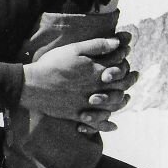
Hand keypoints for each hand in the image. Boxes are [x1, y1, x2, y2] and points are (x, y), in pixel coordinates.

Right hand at [20, 34, 138, 131]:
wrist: (32, 85)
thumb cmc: (52, 64)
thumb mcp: (74, 49)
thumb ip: (97, 45)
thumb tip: (118, 42)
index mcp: (96, 71)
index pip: (119, 65)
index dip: (125, 57)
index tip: (127, 52)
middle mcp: (96, 89)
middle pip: (121, 86)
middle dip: (130, 79)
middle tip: (136, 75)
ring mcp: (88, 103)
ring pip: (113, 105)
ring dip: (123, 101)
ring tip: (127, 97)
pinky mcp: (78, 114)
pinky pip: (97, 123)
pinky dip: (107, 125)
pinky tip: (113, 125)